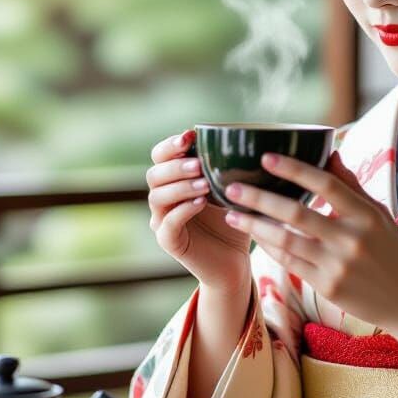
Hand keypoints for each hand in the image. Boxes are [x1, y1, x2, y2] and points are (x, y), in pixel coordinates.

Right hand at [147, 130, 251, 292]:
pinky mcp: (169, 242)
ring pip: (157, 197)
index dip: (171, 145)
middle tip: (199, 165)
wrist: (235, 261)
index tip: (191, 136)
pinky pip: (167, 224)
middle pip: (154, 175)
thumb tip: (243, 137)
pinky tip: (201, 203)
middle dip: (175, 166)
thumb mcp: (235, 188)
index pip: (160, 156)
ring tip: (205, 184)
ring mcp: (163, 221)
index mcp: (175, 180)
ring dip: (180, 187)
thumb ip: (230, 166)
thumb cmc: (235, 219)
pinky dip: (183, 210)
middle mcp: (164, 199)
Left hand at [221, 150, 397, 339]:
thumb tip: (330, 152)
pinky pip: (289, 263)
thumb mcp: (378, 214)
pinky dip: (269, 247)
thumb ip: (351, 185)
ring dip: (254, 226)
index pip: (326, 184)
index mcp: (366, 215)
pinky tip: (254, 236)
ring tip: (232, 214)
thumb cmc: (391, 250)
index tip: (266, 157)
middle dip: (259, 199)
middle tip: (232, 187)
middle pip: (296, 213)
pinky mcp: (326, 287)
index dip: (295, 169)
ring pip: (285, 241)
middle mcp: (351, 239)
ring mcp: (337, 265)